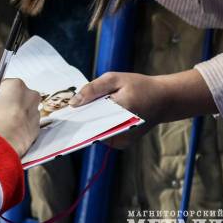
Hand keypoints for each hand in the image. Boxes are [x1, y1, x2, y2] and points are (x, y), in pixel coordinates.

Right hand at [0, 78, 40, 156]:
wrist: (2, 148)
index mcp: (16, 86)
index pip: (0, 86)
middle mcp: (30, 96)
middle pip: (13, 97)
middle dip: (2, 105)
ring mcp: (35, 113)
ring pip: (20, 110)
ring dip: (10, 116)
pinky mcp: (37, 128)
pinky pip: (25, 124)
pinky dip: (17, 127)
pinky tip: (6, 133)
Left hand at [69, 69, 216, 147]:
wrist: (163, 100)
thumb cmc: (138, 86)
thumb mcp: (114, 79)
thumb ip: (93, 89)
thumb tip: (73, 103)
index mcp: (121, 112)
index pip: (91, 119)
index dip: (74, 117)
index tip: (59, 115)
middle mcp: (122, 132)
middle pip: (91, 130)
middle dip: (79, 120)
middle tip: (65, 113)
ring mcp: (123, 140)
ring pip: (95, 135)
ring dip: (87, 124)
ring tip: (80, 113)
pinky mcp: (122, 144)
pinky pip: (102, 137)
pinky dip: (96, 127)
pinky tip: (92, 117)